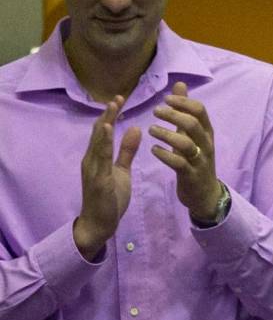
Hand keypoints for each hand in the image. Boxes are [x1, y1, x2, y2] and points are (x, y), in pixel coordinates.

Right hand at [74, 96, 140, 259]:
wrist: (100, 223)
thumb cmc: (110, 197)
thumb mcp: (121, 171)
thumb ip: (126, 151)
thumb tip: (134, 129)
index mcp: (98, 157)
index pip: (104, 131)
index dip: (111, 114)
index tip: (120, 98)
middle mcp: (92, 159)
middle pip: (99, 132)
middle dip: (108, 114)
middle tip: (118, 96)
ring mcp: (93, 169)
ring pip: (97, 142)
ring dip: (104, 124)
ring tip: (112, 107)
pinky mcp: (98, 179)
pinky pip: (100, 159)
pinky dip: (103, 144)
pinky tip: (108, 131)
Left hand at [149, 81, 223, 218]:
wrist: (204, 194)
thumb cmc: (195, 160)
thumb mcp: (193, 134)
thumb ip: (186, 111)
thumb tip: (180, 84)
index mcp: (207, 132)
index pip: (200, 110)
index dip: (183, 102)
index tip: (165, 100)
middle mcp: (206, 145)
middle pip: (193, 124)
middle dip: (173, 115)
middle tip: (155, 112)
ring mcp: (200, 161)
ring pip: (185, 143)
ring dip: (166, 134)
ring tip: (151, 130)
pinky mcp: (191, 176)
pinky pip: (178, 163)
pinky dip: (164, 155)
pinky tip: (154, 150)